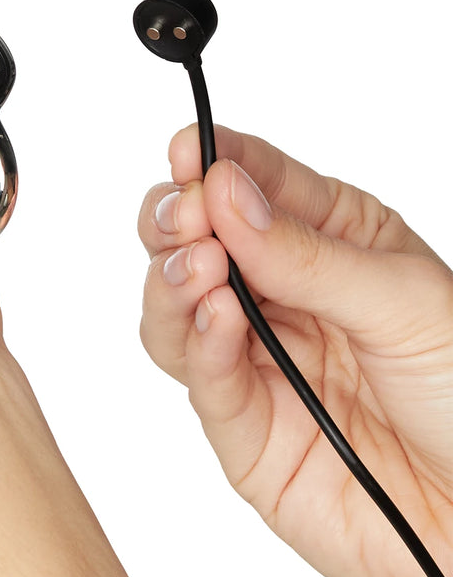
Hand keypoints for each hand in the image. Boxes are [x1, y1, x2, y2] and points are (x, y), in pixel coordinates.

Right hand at [138, 125, 452, 576]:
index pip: (255, 183)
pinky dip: (197, 341)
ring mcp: (256, 359)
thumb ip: (306, 254)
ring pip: (175, 305)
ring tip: (198, 266)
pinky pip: (200, 376)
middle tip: (184, 214)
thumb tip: (226, 191)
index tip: (189, 149)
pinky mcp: (242, 426)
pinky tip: (216, 316)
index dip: (213, 160)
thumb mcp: (404, 303)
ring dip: (171, 279)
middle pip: (193, 239)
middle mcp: (281, 295)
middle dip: (176, 219)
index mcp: (330, 242)